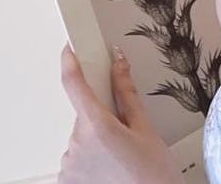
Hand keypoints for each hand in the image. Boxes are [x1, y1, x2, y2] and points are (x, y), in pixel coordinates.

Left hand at [58, 43, 183, 183]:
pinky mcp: (67, 180)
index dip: (70, 63)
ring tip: (122, 155)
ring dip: (97, 138)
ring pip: (82, 136)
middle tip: (125, 130)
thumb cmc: (153, 175)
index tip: (69, 49)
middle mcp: (77, 146)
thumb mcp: (145, 128)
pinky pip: (77, 157)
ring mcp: (69, 166)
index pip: (75, 85)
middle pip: (85, 114)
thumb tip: (119, 64)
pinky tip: (111, 166)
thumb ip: (126, 93)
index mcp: (98, 127)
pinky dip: (91, 157)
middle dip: (102, 115)